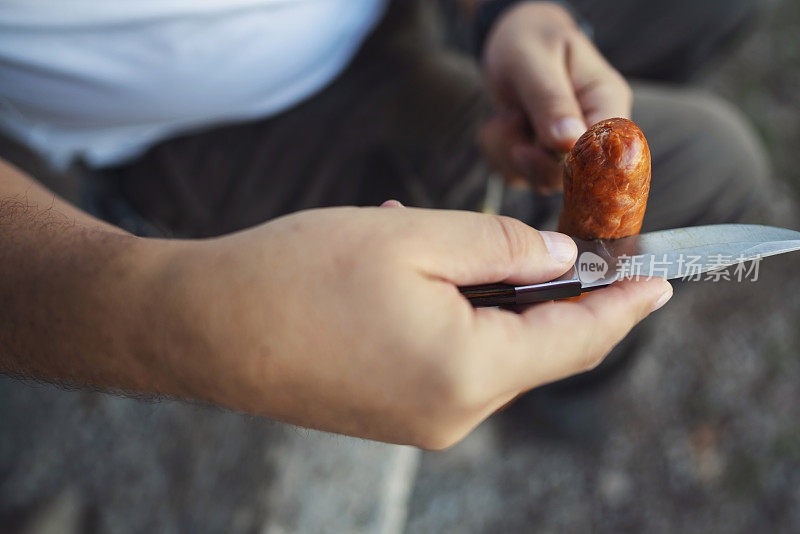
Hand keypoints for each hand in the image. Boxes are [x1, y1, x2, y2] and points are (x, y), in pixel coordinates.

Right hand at [160, 205, 669, 448]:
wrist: (202, 326)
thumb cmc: (296, 275)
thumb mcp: (413, 239)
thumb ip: (500, 247)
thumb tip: (558, 260)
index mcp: (467, 373)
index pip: (576, 342)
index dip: (623, 306)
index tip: (660, 281)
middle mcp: (451, 413)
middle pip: (534, 350)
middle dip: (547, 292)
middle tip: (547, 239)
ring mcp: (419, 421)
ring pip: (488, 351)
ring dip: (485, 296)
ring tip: (439, 241)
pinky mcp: (390, 414)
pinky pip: (447, 360)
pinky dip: (452, 316)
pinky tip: (412, 272)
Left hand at [479, 2, 631, 191]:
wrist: (511, 39)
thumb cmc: (528, 40)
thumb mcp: (534, 61)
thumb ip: (551, 100)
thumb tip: (569, 142)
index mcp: (606, 102)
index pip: (606, 152)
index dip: (572, 164)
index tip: (534, 148)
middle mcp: (591, 131)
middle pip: (572, 177)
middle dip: (531, 158)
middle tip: (511, 120)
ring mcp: (566, 149)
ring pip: (538, 180)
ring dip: (508, 152)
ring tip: (506, 114)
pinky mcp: (540, 157)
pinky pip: (517, 175)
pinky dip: (498, 154)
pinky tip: (500, 125)